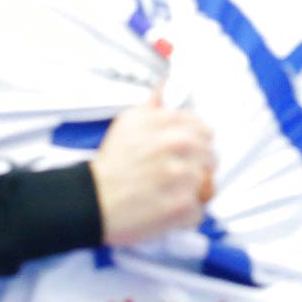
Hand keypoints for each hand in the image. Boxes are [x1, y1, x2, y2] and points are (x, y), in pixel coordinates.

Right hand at [89, 92, 214, 245]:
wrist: (91, 200)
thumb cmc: (111, 164)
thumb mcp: (127, 123)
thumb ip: (152, 106)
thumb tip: (166, 87)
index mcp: (168, 123)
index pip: (203, 129)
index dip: (194, 143)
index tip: (182, 153)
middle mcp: (178, 145)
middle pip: (210, 155)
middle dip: (196, 166)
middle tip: (174, 176)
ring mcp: (183, 176)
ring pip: (207, 182)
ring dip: (192, 190)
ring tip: (168, 193)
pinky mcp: (183, 206)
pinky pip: (199, 209)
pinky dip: (185, 214)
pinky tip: (166, 209)